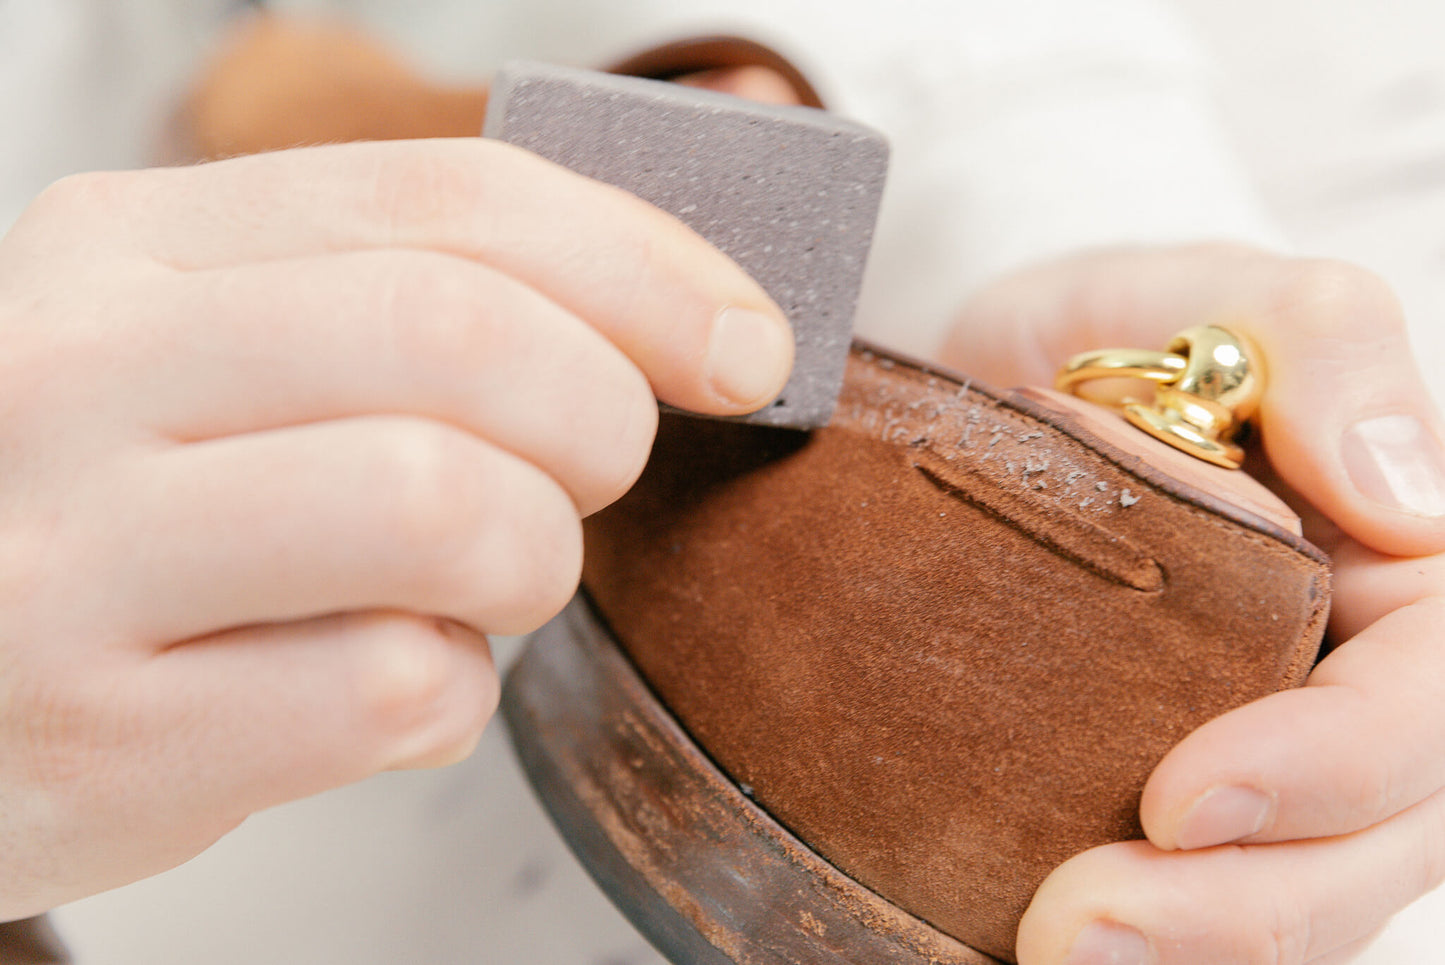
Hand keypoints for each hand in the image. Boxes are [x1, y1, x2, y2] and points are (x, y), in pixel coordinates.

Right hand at [0, 139, 790, 918]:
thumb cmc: (115, 522)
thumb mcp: (204, 362)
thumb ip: (393, 308)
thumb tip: (677, 316)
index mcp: (129, 247)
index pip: (450, 197)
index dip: (642, 265)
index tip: (745, 343)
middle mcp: (83, 374)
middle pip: (461, 336)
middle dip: (600, 418)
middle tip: (592, 477)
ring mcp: (76, 558)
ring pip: (440, 505)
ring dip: (531, 560)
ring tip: (485, 588)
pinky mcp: (112, 736)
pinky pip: (392, 694)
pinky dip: (450, 697)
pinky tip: (387, 690)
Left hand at [940, 244, 1444, 964]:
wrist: (1005, 386)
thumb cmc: (1120, 332)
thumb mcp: (1203, 292)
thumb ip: (1320, 343)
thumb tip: (1403, 499)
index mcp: (1401, 582)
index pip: (1422, 706)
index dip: (1332, 772)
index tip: (1180, 800)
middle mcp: (1352, 687)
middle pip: (1372, 847)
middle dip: (1239, 909)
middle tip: (1074, 928)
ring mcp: (1271, 757)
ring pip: (1291, 906)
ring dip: (1185, 958)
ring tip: (1050, 955)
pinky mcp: (1172, 803)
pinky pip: (1192, 907)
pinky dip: (1141, 953)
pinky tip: (1023, 952)